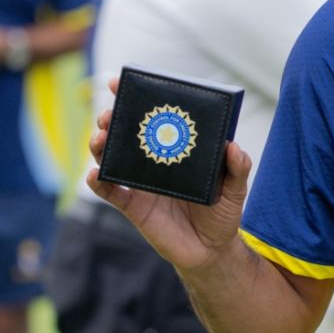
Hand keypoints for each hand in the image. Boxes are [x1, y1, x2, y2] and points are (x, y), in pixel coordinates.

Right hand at [86, 78, 251, 270]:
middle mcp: (155, 160)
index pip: (156, 117)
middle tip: (110, 113)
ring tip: (100, 136)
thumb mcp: (236, 189)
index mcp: (177, 148)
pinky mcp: (132, 205)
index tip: (121, 80)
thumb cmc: (223, 214)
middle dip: (113, 117)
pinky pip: (110, 190)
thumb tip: (233, 146)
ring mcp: (141, 181)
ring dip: (100, 143)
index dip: (138, 97)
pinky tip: (96, 173)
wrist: (210, 251)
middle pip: (127, 132)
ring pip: (111, 156)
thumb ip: (237, 168)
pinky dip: (98, 180)